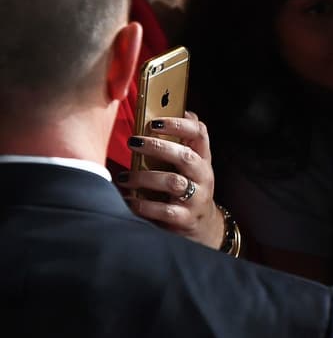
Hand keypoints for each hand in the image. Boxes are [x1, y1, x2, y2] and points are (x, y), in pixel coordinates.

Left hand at [120, 111, 222, 248]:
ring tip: (124, 177)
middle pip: (186, 157)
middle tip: (133, 142)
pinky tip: (128, 200)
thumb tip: (163, 112)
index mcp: (203, 158)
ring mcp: (196, 198)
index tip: (155, 121)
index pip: (199, 133)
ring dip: (144, 177)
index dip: (180, 124)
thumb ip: (178, 143)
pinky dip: (142, 205)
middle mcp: (203, 176)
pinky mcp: (185, 218)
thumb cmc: (187, 187)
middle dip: (158, 147)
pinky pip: (163, 210)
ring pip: (173, 182)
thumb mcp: (189, 166)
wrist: (201, 225)